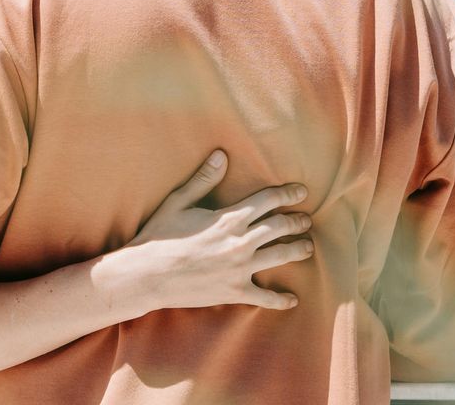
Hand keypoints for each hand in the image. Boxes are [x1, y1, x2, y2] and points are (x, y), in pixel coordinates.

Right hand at [107, 150, 311, 316]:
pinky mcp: (234, 291)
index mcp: (229, 218)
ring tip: (307, 247)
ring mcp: (240, 268)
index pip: (268, 200)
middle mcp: (240, 242)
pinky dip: (280, 299)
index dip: (287, 193)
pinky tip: (292, 299)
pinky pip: (264, 297)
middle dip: (297, 222)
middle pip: (280, 227)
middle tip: (306, 221)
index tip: (301, 192)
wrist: (147, 275)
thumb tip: (222, 155)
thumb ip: (204, 179)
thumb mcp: (179, 201)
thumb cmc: (160, 235)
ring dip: (298, 250)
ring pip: (280, 256)